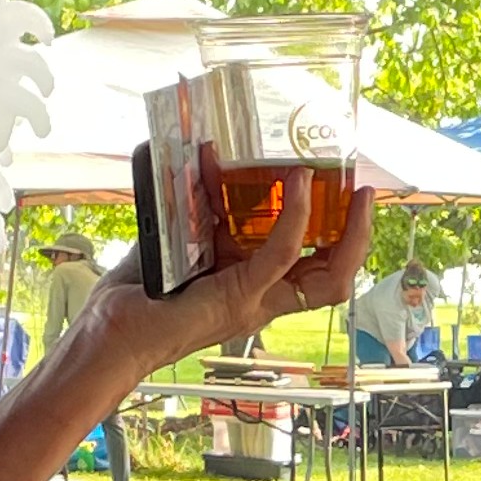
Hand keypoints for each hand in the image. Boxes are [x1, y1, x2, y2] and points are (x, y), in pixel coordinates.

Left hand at [70, 171, 378, 391]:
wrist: (114, 327)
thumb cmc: (142, 290)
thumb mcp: (183, 235)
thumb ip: (201, 201)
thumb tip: (209, 153)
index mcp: (256, 286)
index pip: (316, 268)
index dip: (340, 237)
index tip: (345, 197)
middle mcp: (265, 299)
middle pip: (337, 276)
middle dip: (360, 236)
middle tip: (365, 196)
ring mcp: (256, 301)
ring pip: (330, 277)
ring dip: (351, 235)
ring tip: (357, 196)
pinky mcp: (238, 294)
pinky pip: (281, 255)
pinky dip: (295, 218)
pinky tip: (298, 185)